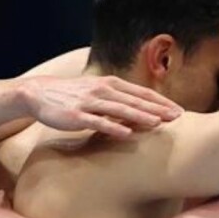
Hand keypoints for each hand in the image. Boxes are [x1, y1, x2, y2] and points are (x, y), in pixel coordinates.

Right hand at [21, 75, 182, 138]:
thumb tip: (141, 111)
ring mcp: (89, 102)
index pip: (142, 93)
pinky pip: (98, 122)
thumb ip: (118, 99)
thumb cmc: (73, 96)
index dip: (162, 101)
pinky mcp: (77, 116)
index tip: (180, 111)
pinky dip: (113, 127)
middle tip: (178, 118)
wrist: (39, 94)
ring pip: (120, 109)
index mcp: (110, 84)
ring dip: (140, 116)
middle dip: (158, 108)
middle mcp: (102, 90)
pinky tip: (127, 134)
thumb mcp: (98, 92)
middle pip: (135, 100)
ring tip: (158, 123)